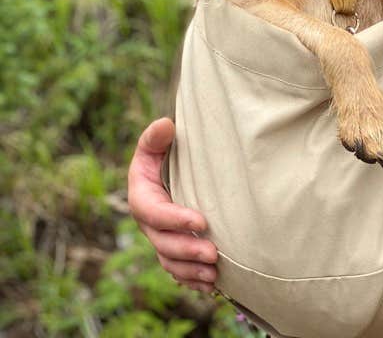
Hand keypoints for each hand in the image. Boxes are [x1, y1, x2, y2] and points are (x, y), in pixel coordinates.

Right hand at [127, 117, 217, 291]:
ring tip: (214, 274)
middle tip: (213, 253)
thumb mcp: (153, 144)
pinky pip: (178, 270)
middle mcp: (148, 223)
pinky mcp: (173, 248)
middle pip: (163, 244)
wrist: (169, 169)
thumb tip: (165, 125)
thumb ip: (155, 137)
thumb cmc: (162, 153)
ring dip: (191, 271)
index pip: (154, 213)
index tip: (200, 220)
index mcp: (142, 197)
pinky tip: (211, 283)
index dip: (175, 219)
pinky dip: (192, 280)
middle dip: (188, 251)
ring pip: (171, 262)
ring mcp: (160, 238)